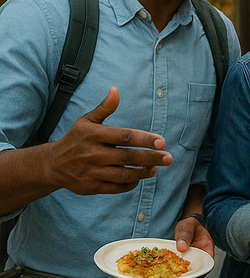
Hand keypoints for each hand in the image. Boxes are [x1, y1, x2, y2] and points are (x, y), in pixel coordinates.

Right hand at [45, 87, 172, 195]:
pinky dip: (131, 183)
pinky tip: (141, 176)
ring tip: (156, 167)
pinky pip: (117, 187)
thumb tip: (116, 90)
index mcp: (93, 135)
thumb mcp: (87, 121)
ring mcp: (91, 172)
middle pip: (127, 157)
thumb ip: (104, 108)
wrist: (53, 165)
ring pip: (124, 174)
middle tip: (169, 158)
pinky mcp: (91, 187)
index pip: (124, 137)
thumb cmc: (76, 139)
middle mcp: (92, 154)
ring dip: (143, 172)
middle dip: (151, 158)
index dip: (144, 139)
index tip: (162, 142)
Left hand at [171, 215, 214, 277]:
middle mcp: (201, 261)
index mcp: (207, 253)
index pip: (204, 270)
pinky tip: (162, 273)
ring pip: (186, 277)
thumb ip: (185, 235)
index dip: (194, 277)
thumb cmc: (191, 225)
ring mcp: (192, 264)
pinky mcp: (183, 265)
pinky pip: (179, 272)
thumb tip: (181, 247)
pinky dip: (171, 274)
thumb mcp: (188, 226)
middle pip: (194, 277)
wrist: (188, 226)